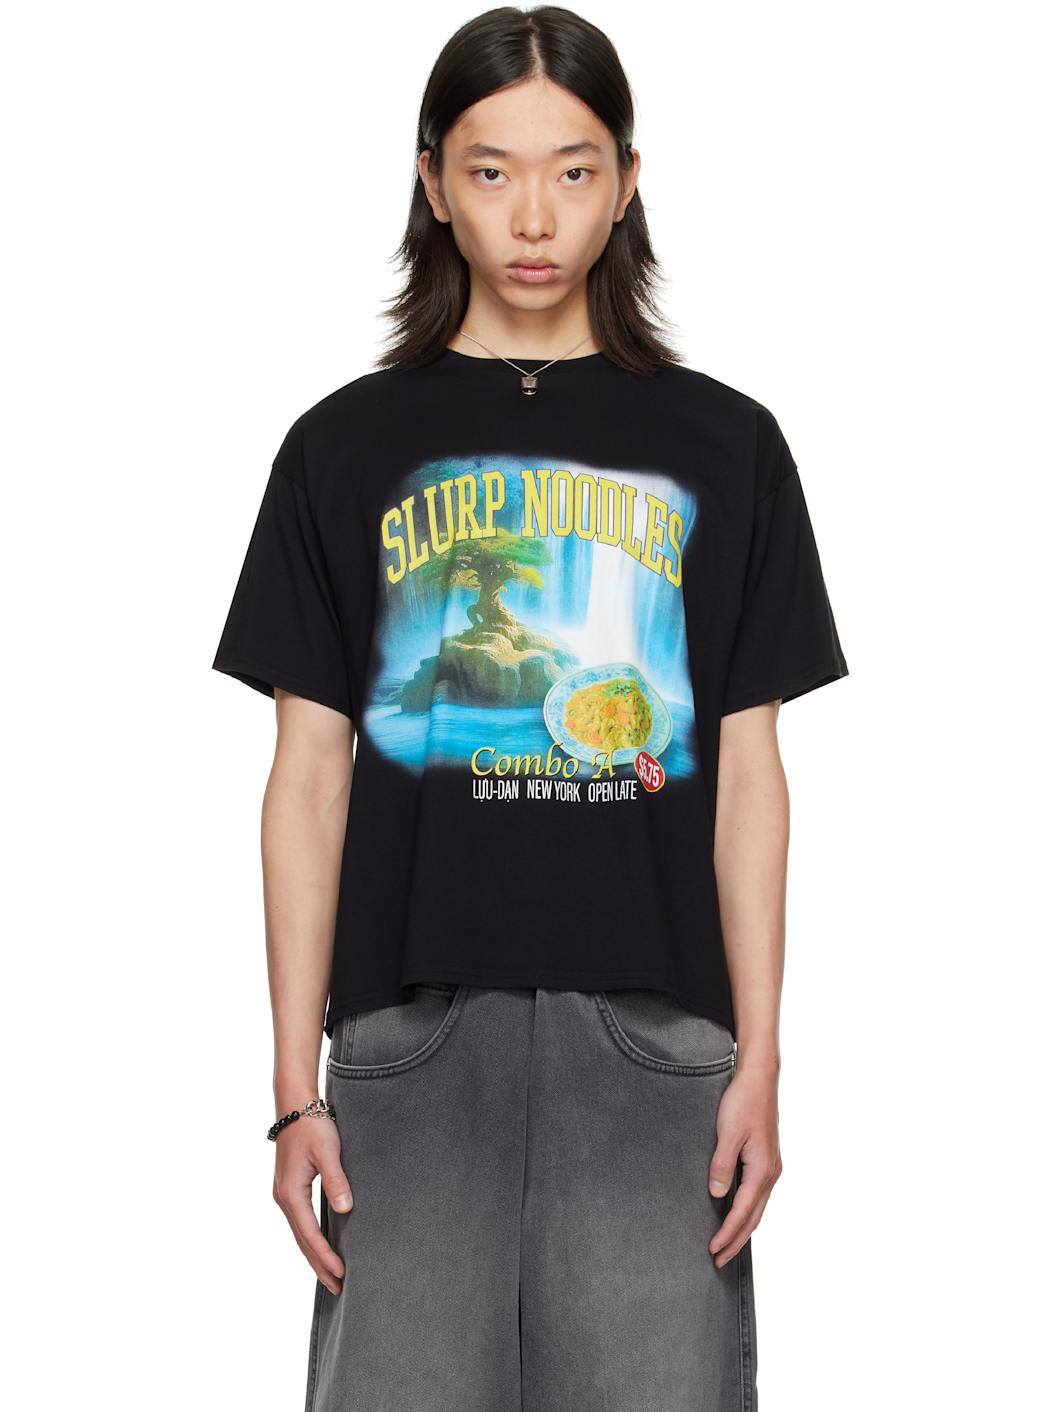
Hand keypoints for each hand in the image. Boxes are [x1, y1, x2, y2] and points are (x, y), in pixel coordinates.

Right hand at [273, 1113, 353, 1294]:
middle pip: (302, 1242)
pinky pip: (300, 1222)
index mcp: (291, 1193)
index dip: (326, 1257)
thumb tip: (346, 1209)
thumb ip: (336, 1180)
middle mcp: (284, 1198)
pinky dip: (311, 1239)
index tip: (342, 1274)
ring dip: (315, 1255)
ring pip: (300, 1234)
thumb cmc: (312, 1126)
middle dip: (319, 1266)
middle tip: (339, 1289)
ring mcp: (285, 1194)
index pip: (310, 1235)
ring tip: (331, 1276)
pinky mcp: (290, 1189)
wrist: (295, 1105)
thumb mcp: (327, 1151)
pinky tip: (321, 1246)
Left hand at [707, 1062, 781, 1267]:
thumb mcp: (727, 1132)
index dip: (727, 1233)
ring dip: (742, 1228)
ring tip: (726, 1246)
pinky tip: (737, 1213)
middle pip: (754, 1217)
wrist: (760, 1078)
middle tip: (718, 1262)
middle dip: (736, 1241)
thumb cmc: (743, 1101)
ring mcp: (771, 1167)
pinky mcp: (766, 1159)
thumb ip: (722, 1164)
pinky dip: (747, 1211)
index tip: (712, 1251)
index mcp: (762, 1169)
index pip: (742, 1212)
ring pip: (757, 1208)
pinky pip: (758, 1195)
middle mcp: (771, 1172)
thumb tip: (717, 1195)